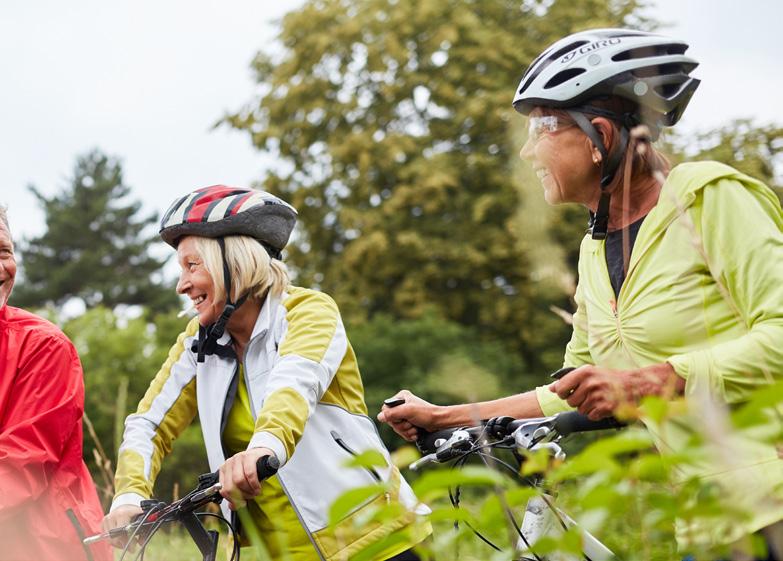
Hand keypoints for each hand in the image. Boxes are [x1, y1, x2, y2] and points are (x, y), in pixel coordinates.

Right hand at [102, 504, 142, 548]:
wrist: (125, 505)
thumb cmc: (135, 512)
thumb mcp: (141, 518)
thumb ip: (143, 530)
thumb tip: (141, 543)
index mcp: (123, 513)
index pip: (123, 531)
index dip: (129, 540)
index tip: (134, 545)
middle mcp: (113, 516)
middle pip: (115, 537)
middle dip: (124, 543)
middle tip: (131, 546)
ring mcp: (107, 519)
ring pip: (110, 539)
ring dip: (118, 543)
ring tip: (126, 542)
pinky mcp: (103, 522)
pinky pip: (106, 537)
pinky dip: (113, 540)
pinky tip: (120, 538)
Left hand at [219, 447, 274, 509]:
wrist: (262, 455)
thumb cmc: (251, 469)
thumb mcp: (241, 481)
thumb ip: (236, 494)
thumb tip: (233, 506)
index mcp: (224, 470)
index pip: (223, 490)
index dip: (233, 500)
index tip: (242, 502)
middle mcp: (229, 463)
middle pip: (230, 487)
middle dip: (242, 496)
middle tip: (250, 496)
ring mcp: (238, 458)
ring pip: (239, 481)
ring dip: (249, 491)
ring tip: (255, 491)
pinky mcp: (249, 456)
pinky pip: (250, 474)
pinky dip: (254, 484)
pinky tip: (258, 487)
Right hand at [376, 390, 438, 441]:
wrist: (438, 422)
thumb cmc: (427, 413)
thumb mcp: (408, 411)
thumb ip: (392, 413)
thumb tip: (380, 417)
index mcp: (400, 398)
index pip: (385, 410)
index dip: (392, 418)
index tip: (402, 417)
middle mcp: (402, 406)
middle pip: (391, 422)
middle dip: (402, 426)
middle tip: (410, 423)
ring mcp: (405, 416)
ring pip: (397, 429)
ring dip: (407, 431)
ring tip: (415, 427)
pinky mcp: (409, 424)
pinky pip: (403, 433)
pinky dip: (409, 434)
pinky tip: (416, 431)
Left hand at [548, 363, 683, 419]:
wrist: (635, 385)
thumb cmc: (610, 378)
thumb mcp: (589, 373)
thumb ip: (569, 379)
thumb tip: (550, 388)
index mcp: (584, 372)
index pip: (560, 388)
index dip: (563, 393)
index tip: (568, 392)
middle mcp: (590, 383)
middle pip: (570, 402)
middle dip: (577, 401)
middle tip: (589, 395)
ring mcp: (598, 396)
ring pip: (580, 410)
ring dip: (588, 407)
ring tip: (598, 399)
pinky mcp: (605, 408)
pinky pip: (591, 416)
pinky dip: (596, 414)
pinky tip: (604, 405)